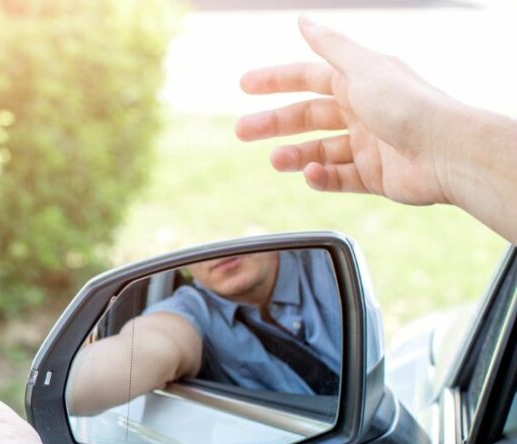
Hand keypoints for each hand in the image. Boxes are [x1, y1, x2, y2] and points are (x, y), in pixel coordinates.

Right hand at [236, 17, 455, 205]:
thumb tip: (303, 21)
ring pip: (319, 150)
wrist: (445, 151)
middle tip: (243, 130)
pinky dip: (321, 177)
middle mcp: (363, 111)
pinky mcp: (372, 176)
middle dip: (274, 123)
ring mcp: (367, 145)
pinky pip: (337, 177)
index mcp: (360, 81)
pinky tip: (311, 174)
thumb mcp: (362, 68)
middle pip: (308, 117)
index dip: (277, 80)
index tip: (245, 86)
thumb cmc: (407, 104)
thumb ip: (330, 46)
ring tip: (276, 160)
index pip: (309, 77)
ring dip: (294, 155)